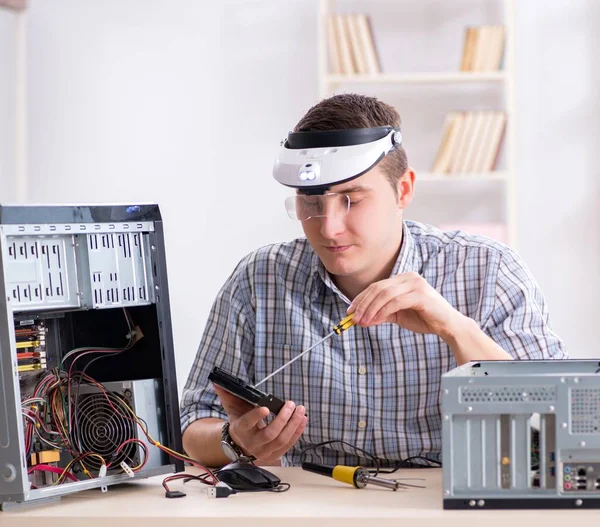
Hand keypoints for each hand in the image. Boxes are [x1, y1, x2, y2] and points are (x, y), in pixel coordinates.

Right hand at [213, 385, 307, 463]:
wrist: (241, 441)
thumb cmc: (240, 420)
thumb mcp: (232, 407)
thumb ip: (227, 394)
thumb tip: (217, 382)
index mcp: (240, 430)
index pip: (247, 423)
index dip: (256, 417)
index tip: (265, 407)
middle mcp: (251, 443)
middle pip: (270, 434)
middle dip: (283, 419)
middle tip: (291, 404)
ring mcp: (264, 451)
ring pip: (281, 440)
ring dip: (294, 425)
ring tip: (301, 410)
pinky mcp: (275, 454)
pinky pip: (288, 445)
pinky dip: (297, 432)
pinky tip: (303, 420)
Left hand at [347, 272, 466, 339]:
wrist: (448, 326)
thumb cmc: (424, 318)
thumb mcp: (397, 315)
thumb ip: (381, 313)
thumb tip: (360, 318)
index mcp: (403, 278)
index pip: (376, 286)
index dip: (361, 298)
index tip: (350, 311)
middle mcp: (409, 277)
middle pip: (378, 288)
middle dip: (363, 304)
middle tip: (353, 318)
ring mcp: (415, 284)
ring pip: (384, 294)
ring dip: (370, 309)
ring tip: (362, 322)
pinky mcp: (420, 294)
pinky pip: (395, 302)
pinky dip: (382, 312)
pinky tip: (375, 321)